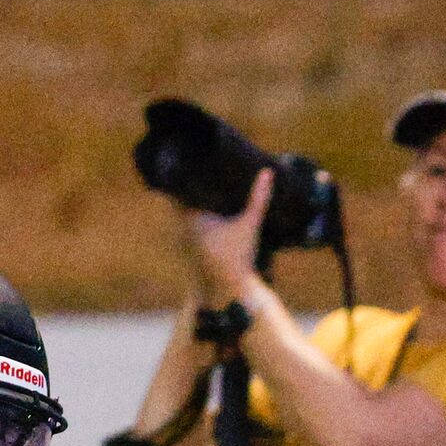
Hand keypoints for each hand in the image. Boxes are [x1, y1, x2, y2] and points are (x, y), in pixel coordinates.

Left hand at [180, 166, 270, 304]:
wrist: (229, 285)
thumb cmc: (238, 255)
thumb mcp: (249, 223)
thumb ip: (258, 198)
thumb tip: (267, 172)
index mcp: (191, 219)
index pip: (178, 192)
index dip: (182, 177)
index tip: (189, 160)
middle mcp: (183, 228)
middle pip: (179, 199)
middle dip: (189, 184)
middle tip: (199, 163)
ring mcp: (184, 237)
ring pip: (182, 211)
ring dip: (190, 197)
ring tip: (200, 176)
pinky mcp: (190, 245)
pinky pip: (187, 222)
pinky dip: (193, 211)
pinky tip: (203, 200)